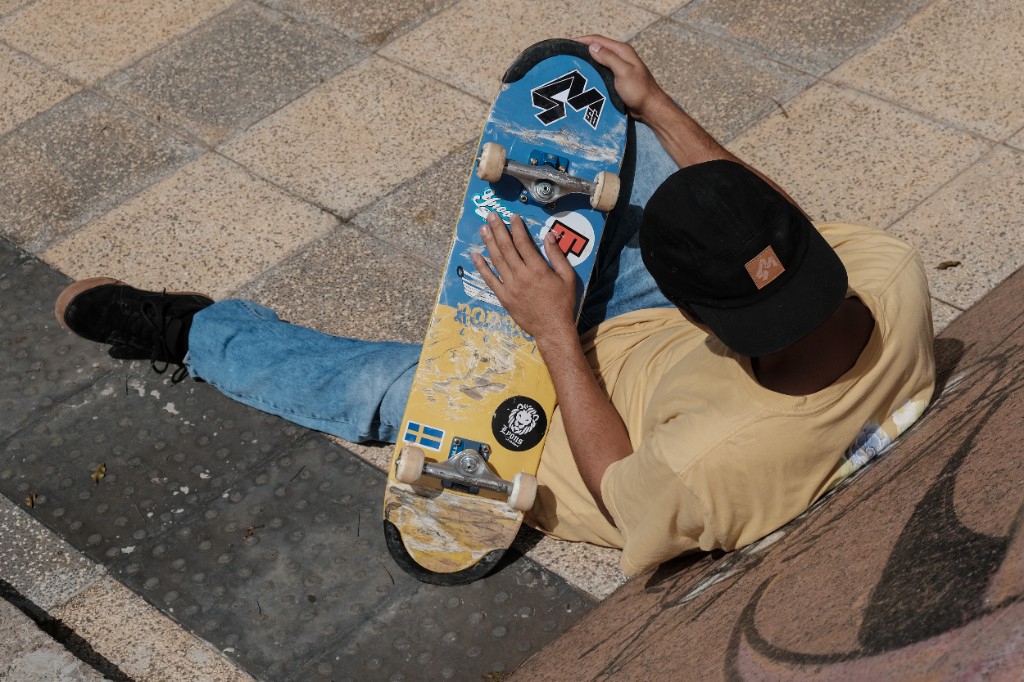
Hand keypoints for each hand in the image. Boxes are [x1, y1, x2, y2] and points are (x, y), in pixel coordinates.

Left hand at [471, 213, 577, 342]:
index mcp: (538, 269)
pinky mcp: (504, 297)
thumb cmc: (563, 303)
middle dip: (498, 230)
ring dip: (489, 243)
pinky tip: (476, 256)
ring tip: (483, 229)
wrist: (552, 329)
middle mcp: (521, 275)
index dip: (516, 228)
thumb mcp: (568, 277)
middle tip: (490, 216)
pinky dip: (482, 267)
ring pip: (497, 260)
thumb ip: (557, 255)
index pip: (523, 242)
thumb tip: (549, 235)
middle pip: (506, 248)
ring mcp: (510, 287)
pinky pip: (490, 280)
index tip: (512, 217)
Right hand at [574, 35, 672, 122]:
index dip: (582, 40)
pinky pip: (599, 73)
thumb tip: (592, 46)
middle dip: (581, 51)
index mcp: (622, 51)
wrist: (649, 109)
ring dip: (584, 62)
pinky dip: (590, 73)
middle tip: (564, 56)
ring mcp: (616, 69)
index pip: (598, 40)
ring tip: (569, 67)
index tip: (567, 44)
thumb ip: (609, 58)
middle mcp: (618, 57)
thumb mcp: (623, 72)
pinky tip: (581, 78)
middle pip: (596, 49)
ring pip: (596, 62)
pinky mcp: (614, 80)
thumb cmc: (639, 90)